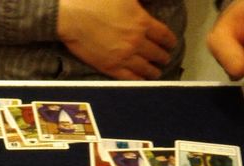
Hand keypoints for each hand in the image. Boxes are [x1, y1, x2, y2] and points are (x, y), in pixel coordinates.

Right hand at [57, 0, 176, 80]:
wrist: (71, 17)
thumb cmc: (96, 0)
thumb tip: (150, 2)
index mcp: (142, 22)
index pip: (164, 35)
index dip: (170, 41)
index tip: (171, 44)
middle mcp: (137, 42)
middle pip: (156, 53)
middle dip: (163, 57)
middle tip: (164, 59)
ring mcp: (124, 57)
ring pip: (145, 68)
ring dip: (153, 71)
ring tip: (156, 72)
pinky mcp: (110, 67)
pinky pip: (129, 78)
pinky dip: (138, 80)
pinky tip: (142, 80)